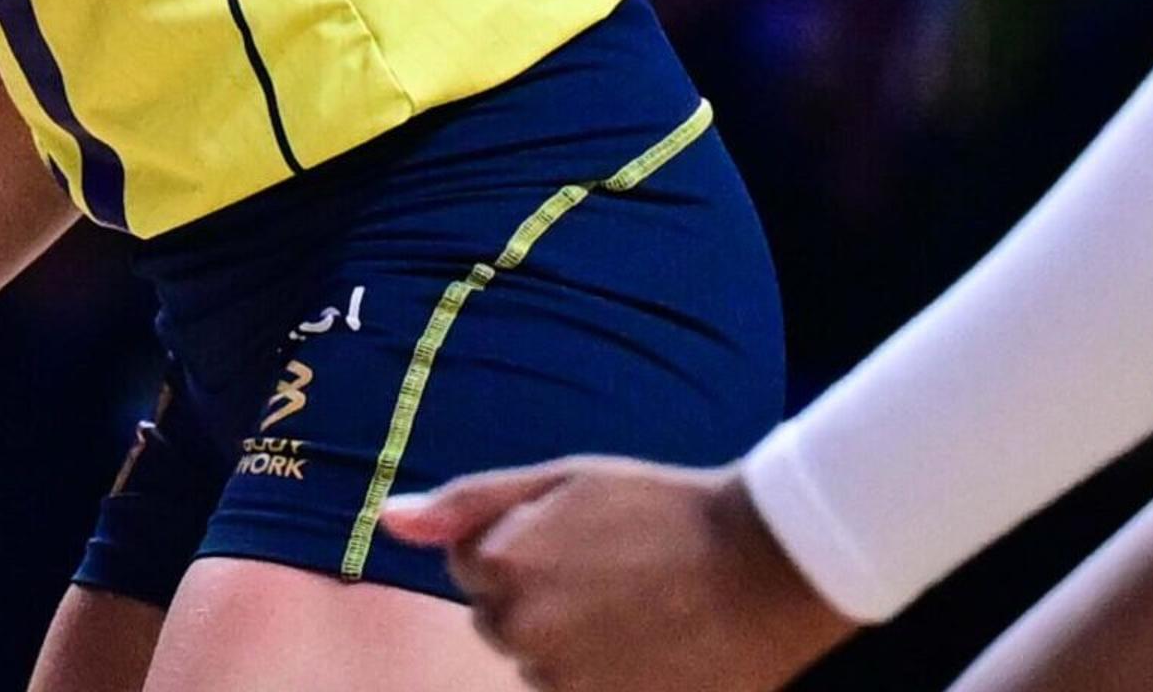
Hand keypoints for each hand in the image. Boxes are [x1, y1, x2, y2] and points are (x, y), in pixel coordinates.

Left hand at [381, 458, 855, 691]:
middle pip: (499, 622)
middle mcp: (524, 633)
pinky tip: (647, 640)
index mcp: (502, 569)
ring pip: (539, 664)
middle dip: (537, 597)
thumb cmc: (662, 510)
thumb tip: (387, 519)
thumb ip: (467, 503)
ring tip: (635, 603)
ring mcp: (567, 683)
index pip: (468, 567)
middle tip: (608, 570)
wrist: (765, 566)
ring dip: (571, 640)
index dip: (517, 546)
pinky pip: (578, 691)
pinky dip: (604, 672)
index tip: (572, 536)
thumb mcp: (561, 482)